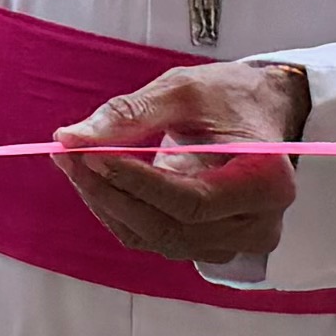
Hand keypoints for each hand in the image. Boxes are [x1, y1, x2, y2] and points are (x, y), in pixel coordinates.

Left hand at [55, 56, 311, 269]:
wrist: (259, 111)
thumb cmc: (232, 96)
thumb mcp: (184, 90)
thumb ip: (130, 114)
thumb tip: (72, 137)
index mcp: (266, 182)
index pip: (191, 202)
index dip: (135, 184)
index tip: (90, 157)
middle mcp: (258, 224)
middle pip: (171, 227)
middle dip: (112, 194)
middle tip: (69, 157)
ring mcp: (236, 242)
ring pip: (158, 238)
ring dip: (111, 204)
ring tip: (76, 163)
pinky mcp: (211, 245)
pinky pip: (158, 239)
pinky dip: (122, 213)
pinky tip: (100, 182)